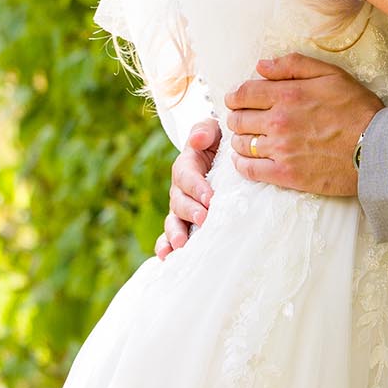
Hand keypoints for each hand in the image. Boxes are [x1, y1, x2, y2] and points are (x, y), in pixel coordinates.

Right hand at [154, 119, 220, 258]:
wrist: (222, 152)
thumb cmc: (219, 140)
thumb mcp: (212, 129)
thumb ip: (204, 131)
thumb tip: (197, 140)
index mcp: (186, 165)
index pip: (187, 176)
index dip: (197, 187)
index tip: (210, 198)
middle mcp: (180, 188)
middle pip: (179, 201)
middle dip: (190, 212)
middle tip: (203, 219)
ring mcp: (181, 207)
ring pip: (173, 220)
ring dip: (175, 233)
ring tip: (180, 244)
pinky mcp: (185, 221)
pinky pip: (170, 235)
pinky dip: (166, 246)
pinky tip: (167, 258)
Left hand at [225, 54, 383, 197]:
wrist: (377, 148)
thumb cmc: (358, 109)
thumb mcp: (331, 74)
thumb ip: (293, 65)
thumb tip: (261, 66)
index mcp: (287, 95)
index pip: (243, 94)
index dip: (235, 96)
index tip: (236, 99)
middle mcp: (278, 122)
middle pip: (238, 119)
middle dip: (237, 117)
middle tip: (243, 119)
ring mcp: (280, 150)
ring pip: (241, 144)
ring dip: (240, 139)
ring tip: (248, 138)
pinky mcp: (286, 174)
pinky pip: (250, 170)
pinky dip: (242, 164)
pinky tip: (246, 160)